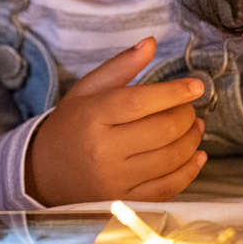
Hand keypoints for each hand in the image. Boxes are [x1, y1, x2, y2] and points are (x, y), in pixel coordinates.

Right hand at [24, 38, 205, 206]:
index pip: (141, 102)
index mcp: (93, 116)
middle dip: (186, 115)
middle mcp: (104, 150)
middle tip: (190, 107)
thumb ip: (120, 66)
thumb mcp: (87, 90)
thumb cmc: (71, 126)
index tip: (196, 86)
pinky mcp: (126, 200)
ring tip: (195, 127)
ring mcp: (116, 180)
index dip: (174, 93)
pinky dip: (189, 170)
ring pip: (171, 158)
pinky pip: (169, 187)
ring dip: (192, 140)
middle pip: (162, 130)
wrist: (46, 173)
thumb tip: (151, 43)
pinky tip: (196, 155)